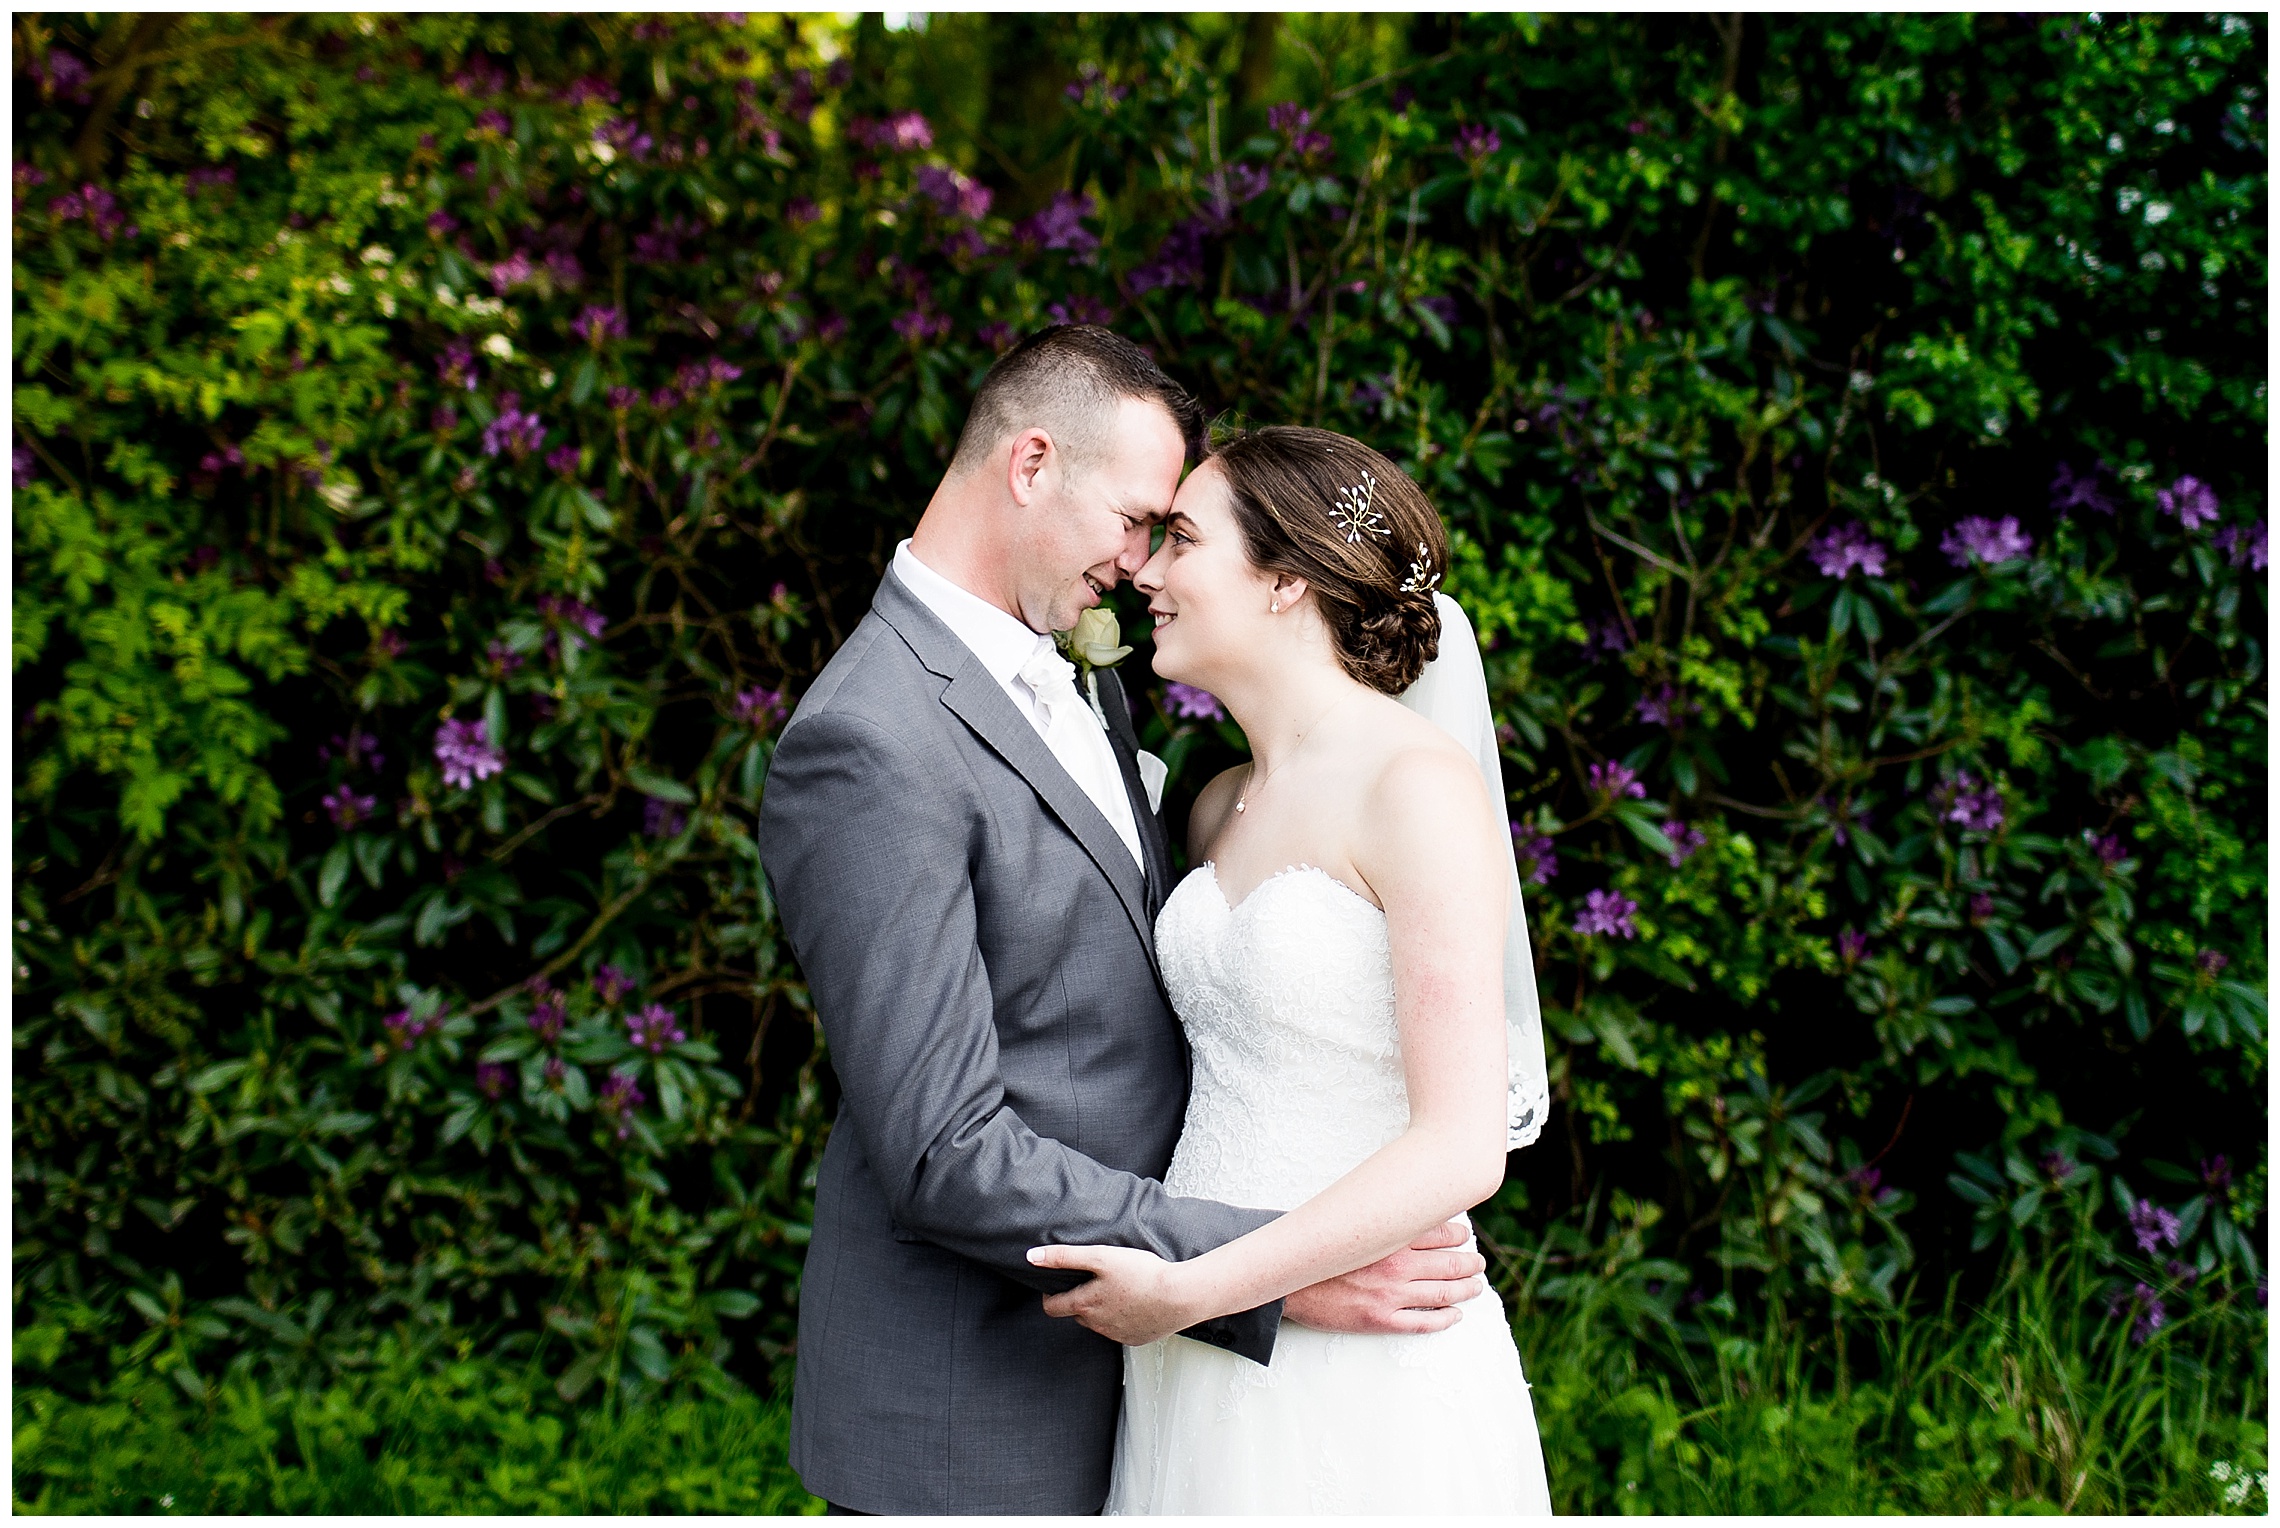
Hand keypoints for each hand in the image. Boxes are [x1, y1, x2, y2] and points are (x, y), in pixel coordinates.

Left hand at [1029, 1243, 1201, 1346]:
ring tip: (1118, 1288)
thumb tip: (1033, 1256)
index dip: (1050, 1295)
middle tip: (1094, 1281)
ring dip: (1101, 1308)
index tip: (1058, 1284)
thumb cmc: (1142, 1274)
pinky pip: (1120, 1329)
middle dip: (1079, 1299)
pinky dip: (1122, 1317)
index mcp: (1084, 1305)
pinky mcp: (1135, 1339)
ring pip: (1098, 1322)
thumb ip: (1064, 1257)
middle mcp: (1097, 1325)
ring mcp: (1116, 1335)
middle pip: (1076, 1314)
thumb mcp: (1100, 1257)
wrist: (1180, 1296)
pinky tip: (1135, 1301)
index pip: (1051, 1308)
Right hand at [1281, 1219, 1487, 1334]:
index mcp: (1387, 1238)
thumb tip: (1404, 1212)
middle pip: (1448, 1264)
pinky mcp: (1380, 1320)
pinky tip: (1455, 1315)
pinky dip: (1444, 1319)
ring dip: (1465, 1290)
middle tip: (1478, 1264)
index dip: (1458, 1236)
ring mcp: (1389, 1295)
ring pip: (1442, 1294)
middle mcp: (1394, 1266)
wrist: (1285, 1282)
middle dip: (1469, 1264)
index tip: (1466, 1237)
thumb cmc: (1316, 1251)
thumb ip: (1378, 1220)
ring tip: (1475, 1287)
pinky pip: (1423, 1323)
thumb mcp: (1347, 1224)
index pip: (1438, 1234)